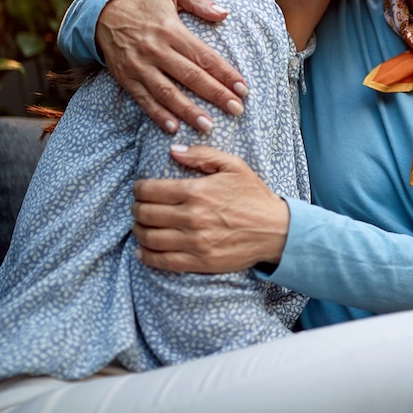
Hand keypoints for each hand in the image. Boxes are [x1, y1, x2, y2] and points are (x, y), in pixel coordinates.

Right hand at [98, 0, 246, 133]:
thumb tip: (225, 13)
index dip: (225, 73)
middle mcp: (156, 49)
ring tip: (208, 126)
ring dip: (188, 111)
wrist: (102, 15)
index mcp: (171, 30)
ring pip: (167, 92)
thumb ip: (200, 1)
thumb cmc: (146, 5)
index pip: (204, 55)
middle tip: (237, 110)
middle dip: (215, 94)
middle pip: (190, 76)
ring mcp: (139, 66)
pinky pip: (143, 99)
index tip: (243, 88)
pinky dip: (157, 115)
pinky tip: (173, 128)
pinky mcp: (126, 78)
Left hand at [131, 144, 289, 272]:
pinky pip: (162, 261)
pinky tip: (142, 251)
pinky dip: (146, 256)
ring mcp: (194, 241)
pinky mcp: (199, 261)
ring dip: (138, 231)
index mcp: (197, 191)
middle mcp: (192, 217)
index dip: (139, 189)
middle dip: (136, 209)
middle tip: (138, 207)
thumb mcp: (233, 166)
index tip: (140, 189)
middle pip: (145, 214)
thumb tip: (173, 150)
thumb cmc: (254, 196)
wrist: (276, 230)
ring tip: (141, 226)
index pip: (150, 190)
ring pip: (149, 238)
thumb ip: (202, 155)